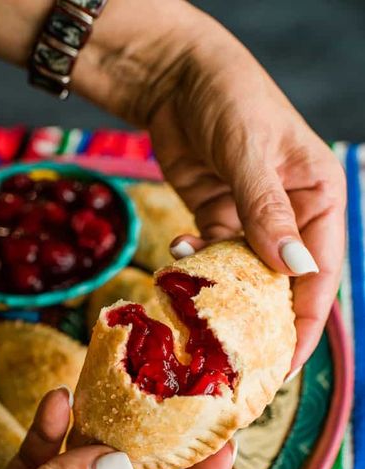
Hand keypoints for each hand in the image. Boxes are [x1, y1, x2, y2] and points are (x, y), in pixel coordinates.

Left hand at [73, 0, 345, 371]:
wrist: (177, 75)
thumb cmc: (229, 97)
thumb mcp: (251, 152)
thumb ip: (267, 212)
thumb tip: (292, 270)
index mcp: (319, 197)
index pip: (319, 273)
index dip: (304, 322)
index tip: (283, 364)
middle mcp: (291, 214)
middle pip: (283, 283)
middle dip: (262, 320)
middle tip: (237, 362)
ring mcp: (252, 218)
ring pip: (244, 275)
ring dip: (222, 295)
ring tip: (200, 316)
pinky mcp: (218, 217)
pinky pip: (211, 256)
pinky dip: (196, 265)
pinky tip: (179, 257)